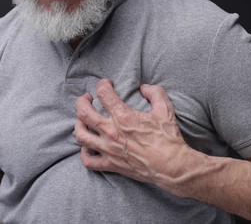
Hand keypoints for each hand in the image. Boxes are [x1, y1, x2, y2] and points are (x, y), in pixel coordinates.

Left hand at [75, 79, 192, 188]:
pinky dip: (84, 153)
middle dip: (82, 101)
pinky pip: (88, 161)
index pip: (103, 93)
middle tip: (87, 98)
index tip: (107, 84)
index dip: (103, 84)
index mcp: (124, 116)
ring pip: (81, 135)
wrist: (171, 166)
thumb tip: (144, 87)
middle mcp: (112, 132)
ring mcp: (109, 149)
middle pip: (84, 113)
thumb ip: (154, 92)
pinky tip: (88, 147)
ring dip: (78, 125)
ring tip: (83, 120)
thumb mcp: (165, 109)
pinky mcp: (111, 164)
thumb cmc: (168, 138)